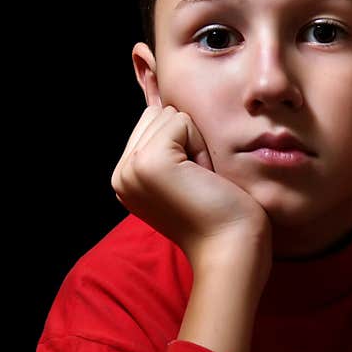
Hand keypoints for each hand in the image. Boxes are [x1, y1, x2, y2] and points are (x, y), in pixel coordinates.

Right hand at [111, 105, 271, 272]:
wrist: (231, 248)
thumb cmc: (221, 214)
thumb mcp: (185, 176)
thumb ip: (170, 147)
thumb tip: (168, 104)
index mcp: (126, 177)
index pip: (152, 122)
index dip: (184, 144)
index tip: (194, 182)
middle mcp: (120, 173)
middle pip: (158, 114)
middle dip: (188, 140)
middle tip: (199, 182)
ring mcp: (131, 168)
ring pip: (169, 115)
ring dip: (196, 144)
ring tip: (201, 182)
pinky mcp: (149, 162)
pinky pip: (181, 122)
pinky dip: (200, 146)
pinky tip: (203, 178)